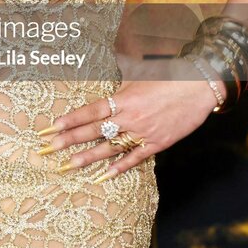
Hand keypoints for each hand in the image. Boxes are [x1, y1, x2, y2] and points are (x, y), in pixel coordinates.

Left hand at [34, 58, 222, 179]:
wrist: (199, 86)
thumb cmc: (169, 75)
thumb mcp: (139, 73)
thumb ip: (119, 79)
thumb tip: (106, 72)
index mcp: (123, 97)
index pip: (90, 111)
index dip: (70, 120)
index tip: (52, 127)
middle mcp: (130, 117)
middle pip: (94, 130)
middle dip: (69, 140)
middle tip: (48, 148)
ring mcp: (143, 132)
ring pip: (109, 147)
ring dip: (88, 157)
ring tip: (68, 165)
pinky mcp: (157, 143)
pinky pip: (134, 158)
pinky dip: (119, 167)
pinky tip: (103, 175)